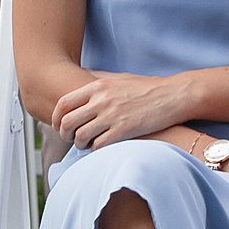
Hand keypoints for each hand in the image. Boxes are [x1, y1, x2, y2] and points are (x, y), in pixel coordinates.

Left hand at [50, 72, 190, 149]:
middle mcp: (101, 100)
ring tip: (86, 144)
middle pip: (67, 122)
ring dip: (79, 144)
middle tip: (69, 139)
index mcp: (98, 86)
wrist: (173, 95)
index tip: (56, 126)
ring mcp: (112, 116)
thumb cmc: (146, 88)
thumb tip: (80, 81)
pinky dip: (95, 150)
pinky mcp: (124, 130)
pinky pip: (98, 146)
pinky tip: (101, 148)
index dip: (55, 117)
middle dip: (64, 134)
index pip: (63, 103)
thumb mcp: (119, 78)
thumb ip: (98, 81)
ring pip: (80, 136)